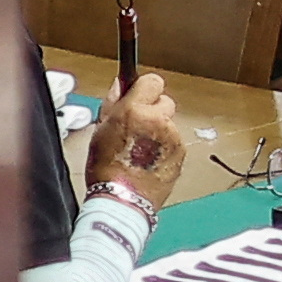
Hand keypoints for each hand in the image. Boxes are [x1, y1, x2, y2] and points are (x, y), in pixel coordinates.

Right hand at [89, 72, 190, 207]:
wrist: (122, 200)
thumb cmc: (106, 169)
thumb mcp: (100, 130)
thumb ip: (113, 103)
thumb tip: (120, 84)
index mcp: (135, 110)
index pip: (153, 81)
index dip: (145, 89)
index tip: (139, 98)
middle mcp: (158, 120)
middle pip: (165, 101)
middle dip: (153, 110)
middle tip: (138, 127)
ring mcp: (172, 137)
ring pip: (169, 122)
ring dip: (159, 130)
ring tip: (142, 149)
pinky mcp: (181, 152)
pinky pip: (174, 141)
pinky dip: (165, 147)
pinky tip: (150, 160)